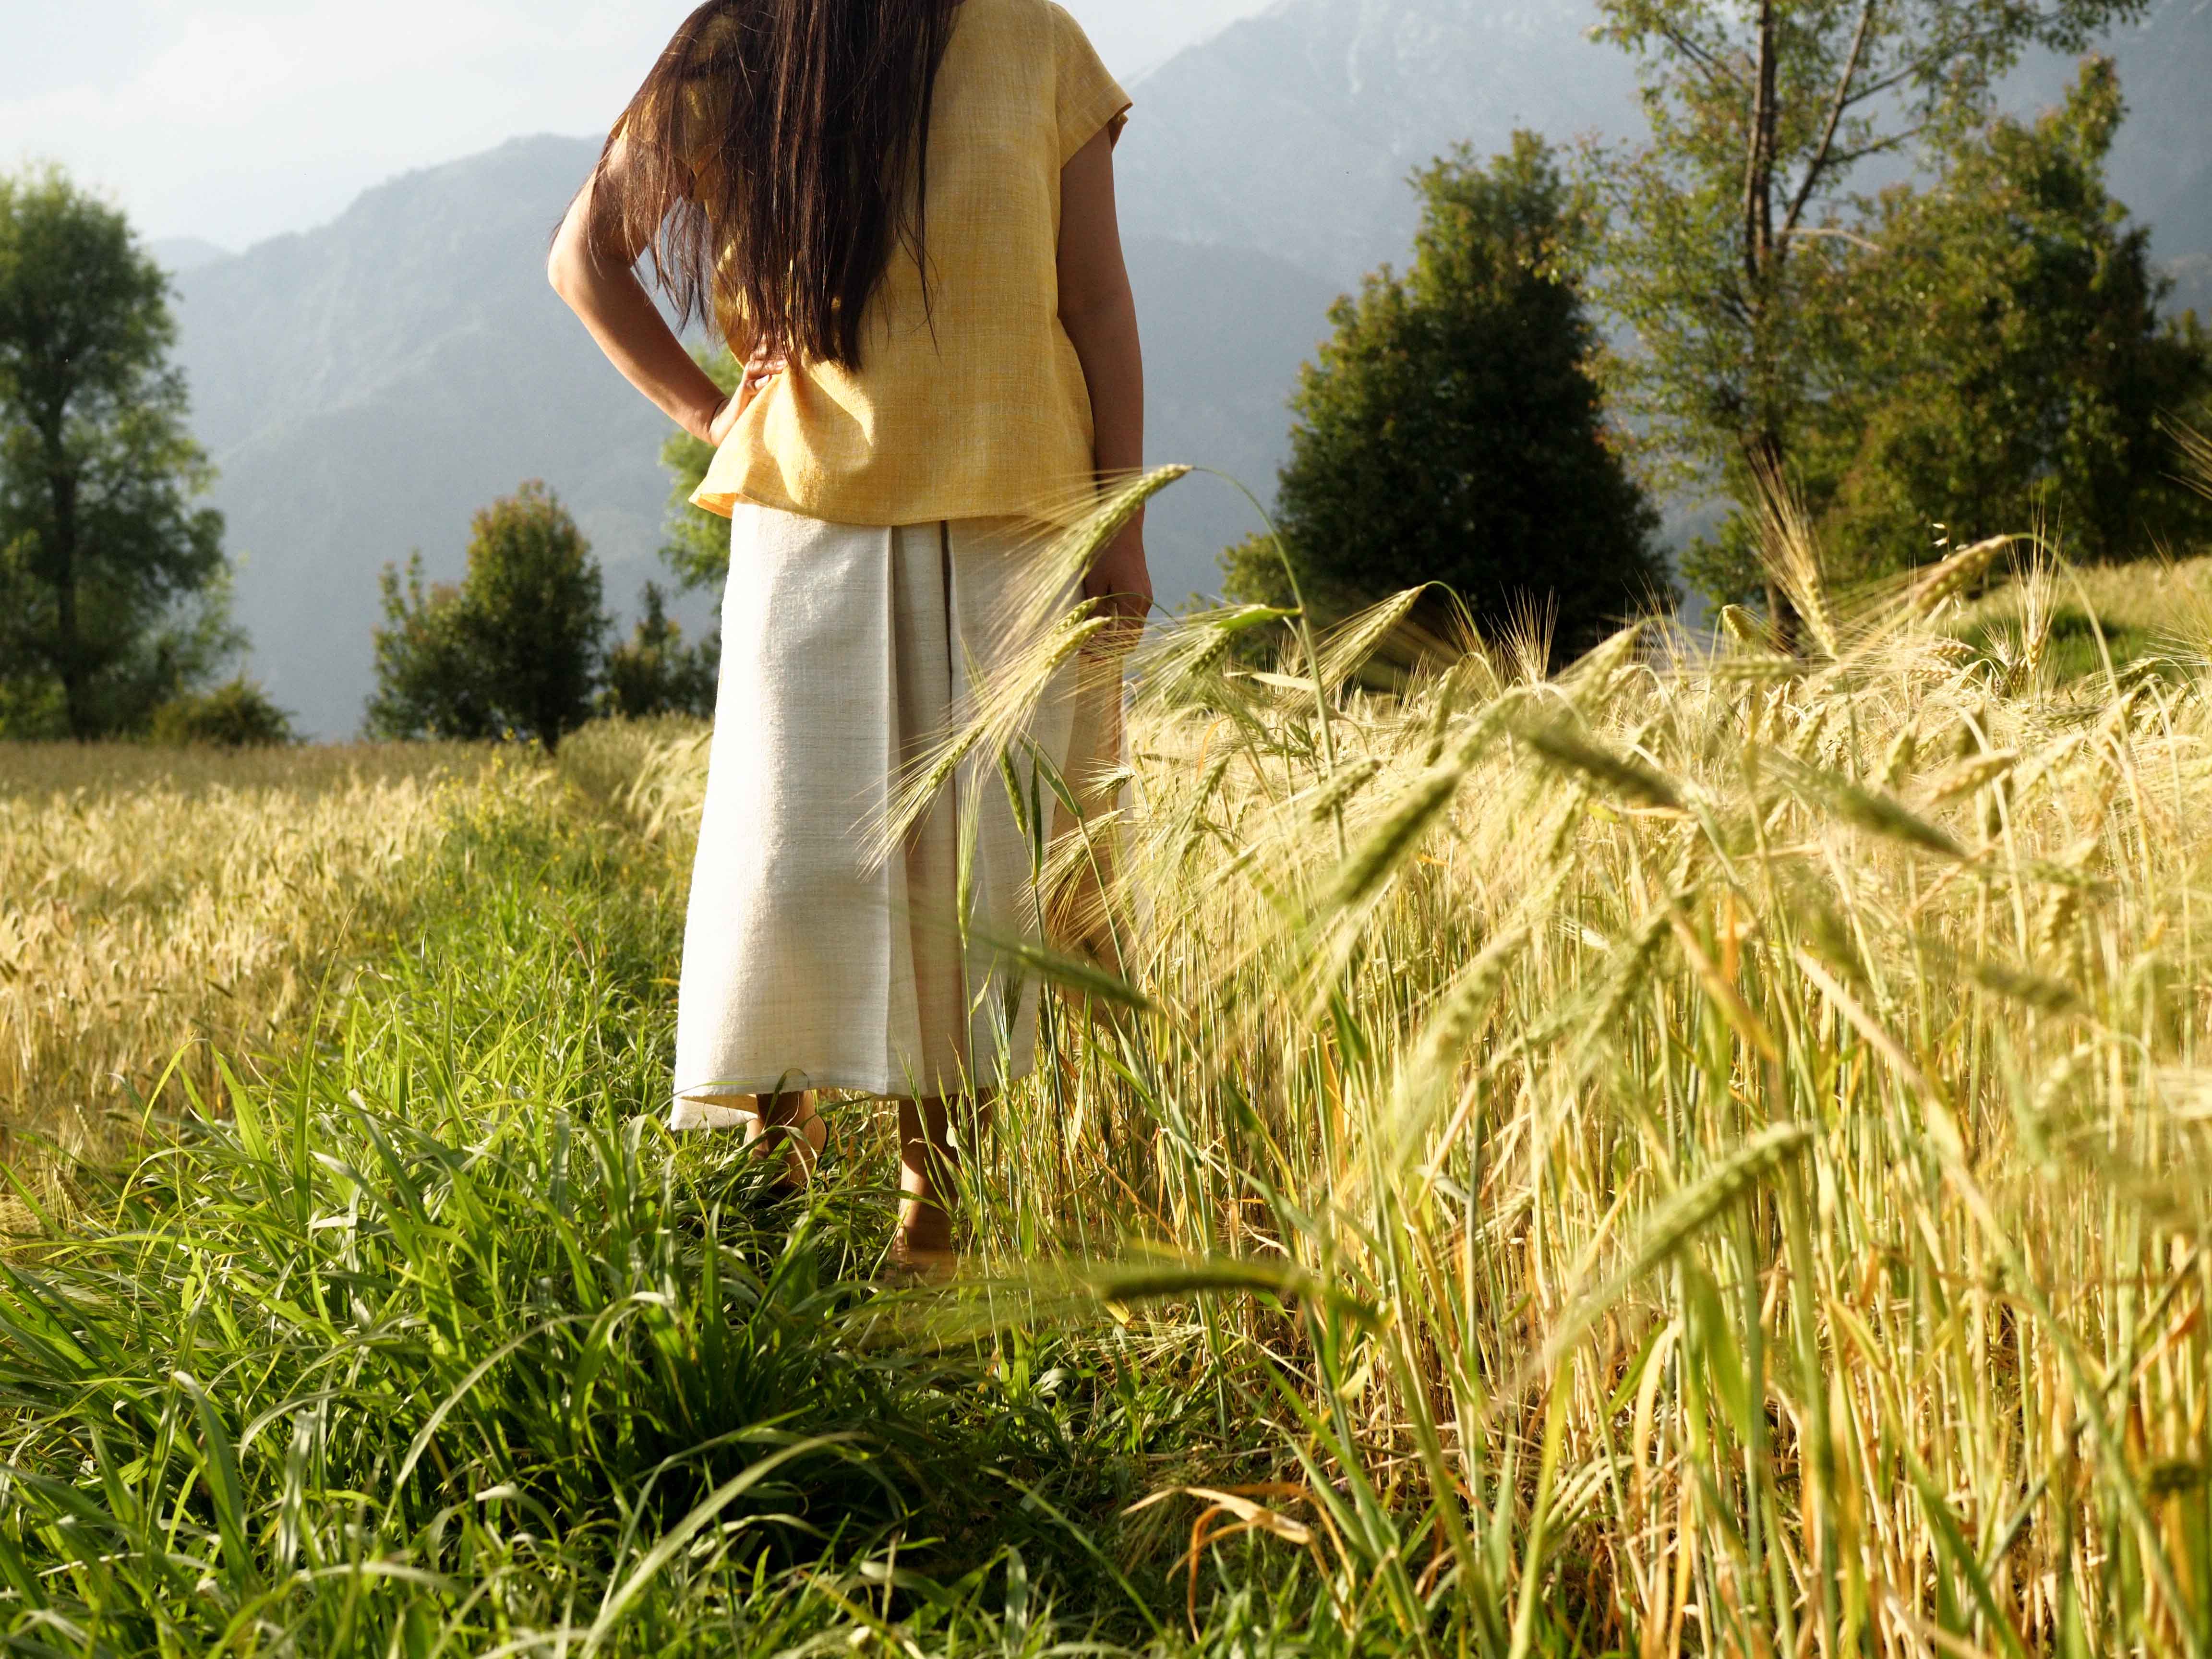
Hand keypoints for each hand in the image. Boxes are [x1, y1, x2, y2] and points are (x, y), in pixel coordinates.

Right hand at [704, 345, 787, 445]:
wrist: (733, 422)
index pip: (766, 352)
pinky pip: (750, 386)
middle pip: (760, 355)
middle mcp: (751, 373)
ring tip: (784, 365)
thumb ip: (779, 380)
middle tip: (791, 350)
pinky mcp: (742, 395)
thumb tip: (799, 369)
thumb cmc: (757, 405)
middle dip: (775, 351)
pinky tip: (769, 380)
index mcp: (759, 370)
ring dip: (770, 365)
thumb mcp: (770, 390)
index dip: (776, 345)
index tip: (791, 340)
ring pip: (755, 367)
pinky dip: (759, 383)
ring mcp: (746, 383)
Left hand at [1082, 522, 1151, 653]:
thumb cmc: (1105, 552)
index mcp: (1134, 602)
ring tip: (1090, 636)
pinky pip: (1132, 614)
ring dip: (1113, 634)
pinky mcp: (1142, 589)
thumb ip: (1095, 611)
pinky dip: (1118, 621)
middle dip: (1110, 646)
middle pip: (1130, 637)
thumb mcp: (1094, 583)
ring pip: (1131, 626)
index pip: (1125, 641)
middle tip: (1087, 650)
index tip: (1087, 656)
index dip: (1106, 652)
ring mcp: (1145, 596)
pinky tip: (1100, 619)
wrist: (1122, 526)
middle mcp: (1144, 602)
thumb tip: (1090, 637)